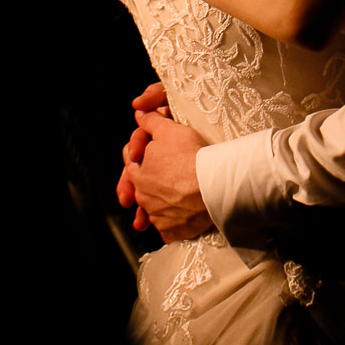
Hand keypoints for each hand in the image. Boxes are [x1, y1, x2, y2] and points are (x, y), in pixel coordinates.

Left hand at [127, 110, 212, 242]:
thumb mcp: (170, 130)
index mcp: (137, 172)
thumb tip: (139, 113)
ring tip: (174, 200)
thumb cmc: (191, 156)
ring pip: (153, 209)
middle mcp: (142, 196)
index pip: (132, 164)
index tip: (154, 155)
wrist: (212, 186)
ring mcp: (155, 216)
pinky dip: (172, 223)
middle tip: (164, 180)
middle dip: (150, 183)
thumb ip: (151, 121)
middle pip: (142, 188)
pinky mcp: (170, 231)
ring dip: (160, 205)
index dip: (142, 156)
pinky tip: (181, 217)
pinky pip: (168, 228)